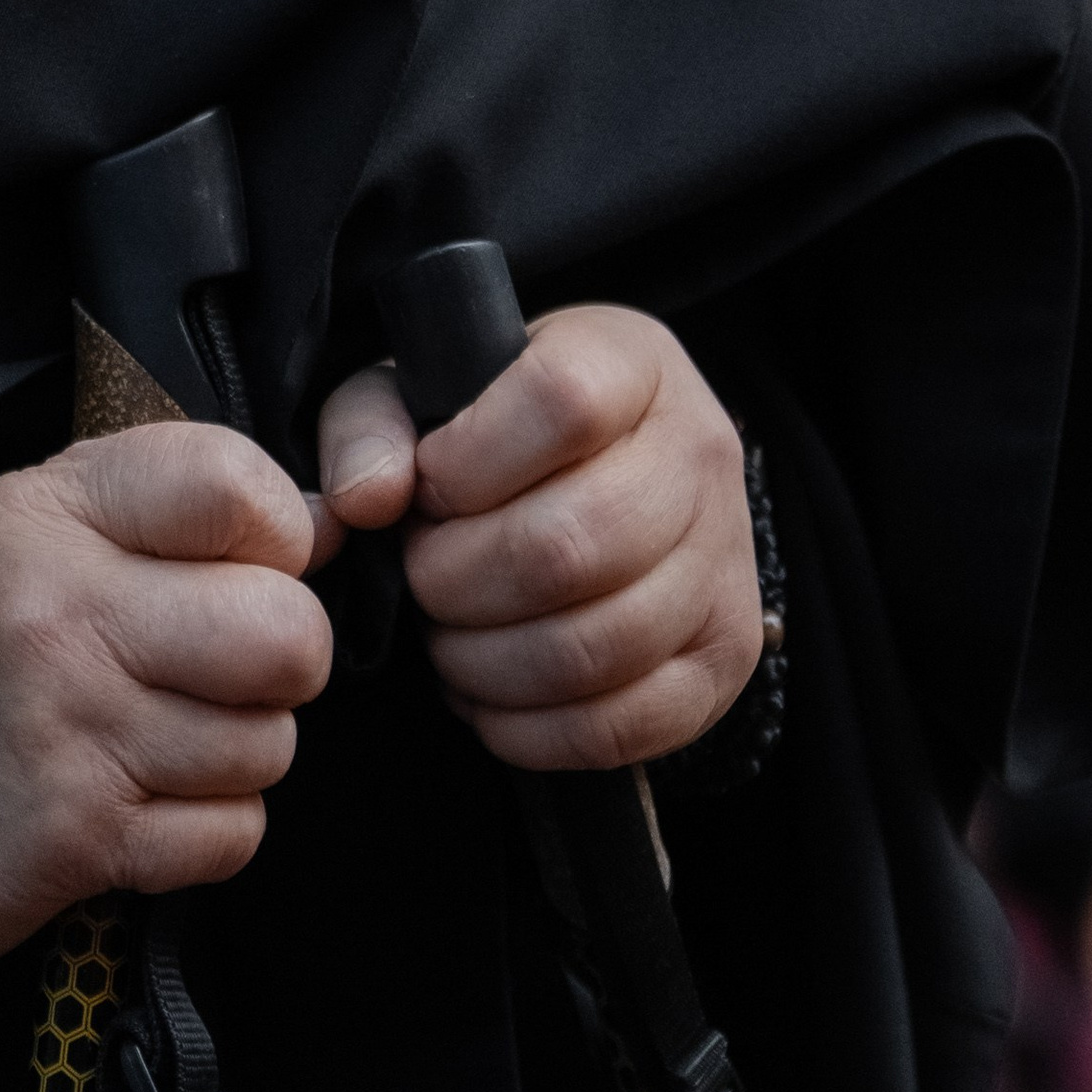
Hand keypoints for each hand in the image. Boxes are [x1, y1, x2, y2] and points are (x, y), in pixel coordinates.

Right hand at [0, 421, 331, 976]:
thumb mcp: (45, 531)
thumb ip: (179, 510)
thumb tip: (333, 522)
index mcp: (54, 512)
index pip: (233, 484)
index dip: (279, 529)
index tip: (247, 561)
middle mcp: (62, 610)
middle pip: (286, 632)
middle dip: (284, 661)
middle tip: (228, 669)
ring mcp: (70, 730)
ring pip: (270, 742)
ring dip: (241, 751)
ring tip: (167, 738)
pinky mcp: (77, 838)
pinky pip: (232, 832)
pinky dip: (208, 829)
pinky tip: (147, 802)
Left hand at [314, 306, 762, 771]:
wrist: (612, 476)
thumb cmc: (500, 433)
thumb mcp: (423, 391)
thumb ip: (370, 425)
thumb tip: (367, 498)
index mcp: (632, 362)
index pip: (561, 402)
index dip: (467, 462)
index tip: (429, 487)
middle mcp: (698, 453)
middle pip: (573, 544)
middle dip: (458, 581)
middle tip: (426, 576)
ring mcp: (725, 561)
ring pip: (595, 647)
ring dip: (485, 662)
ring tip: (451, 634)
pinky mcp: (724, 656)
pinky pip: (620, 726)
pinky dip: (530, 729)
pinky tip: (490, 690)